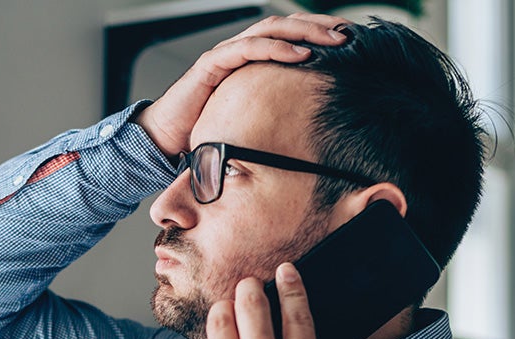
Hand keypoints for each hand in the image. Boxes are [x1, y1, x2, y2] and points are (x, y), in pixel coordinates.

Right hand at [135, 14, 349, 159]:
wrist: (165, 137)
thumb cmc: (204, 129)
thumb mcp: (248, 120)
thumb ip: (272, 114)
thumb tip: (308, 127)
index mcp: (250, 60)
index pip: (289, 36)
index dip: (317, 33)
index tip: (349, 40)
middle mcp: (240, 51)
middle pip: (285, 26)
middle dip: (318, 26)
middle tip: (349, 33)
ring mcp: (226, 54)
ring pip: (270, 30)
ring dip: (304, 32)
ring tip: (332, 40)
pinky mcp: (212, 64)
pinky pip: (248, 48)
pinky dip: (276, 49)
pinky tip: (300, 54)